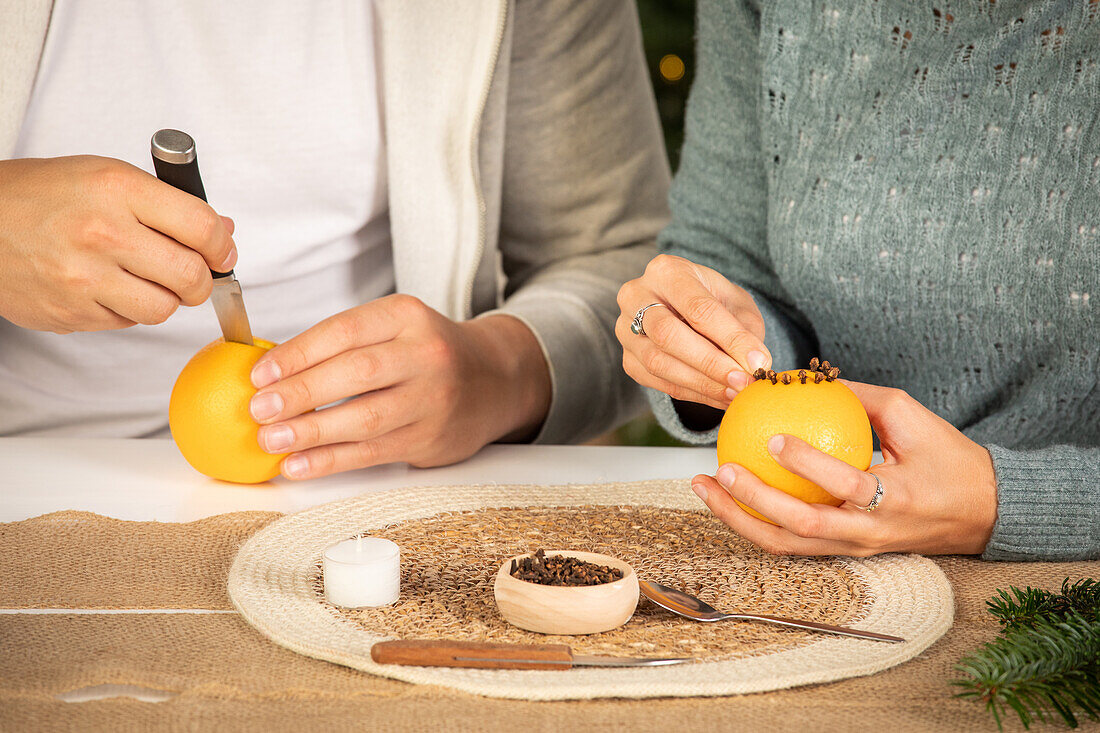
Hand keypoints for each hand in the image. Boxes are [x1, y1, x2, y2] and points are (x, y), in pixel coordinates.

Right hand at [0, 156, 236, 331]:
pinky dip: (128, 309)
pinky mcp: (72, 312)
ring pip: (163, 309)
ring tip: (146, 278)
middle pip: (191, 277)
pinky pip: (127, 323)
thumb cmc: (41, 195)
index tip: (222, 252)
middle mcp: (102, 233)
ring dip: (165, 299)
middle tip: (192, 273)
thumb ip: (169, 203)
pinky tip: (109, 286)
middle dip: (202, 280)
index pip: (202, 228)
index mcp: (117, 190)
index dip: (222, 246)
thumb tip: (223, 231)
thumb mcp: (107, 176)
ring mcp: (84, 278)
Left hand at [247, 295, 551, 478]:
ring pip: (364, 418)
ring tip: (270, 439)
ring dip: (311, 431)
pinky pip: (373, 452)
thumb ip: (345, 343)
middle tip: (259, 408)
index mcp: (407, 316)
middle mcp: (425, 355)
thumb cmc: (429, 353)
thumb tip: (270, 371)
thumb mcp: (396, 327)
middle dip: (301, 393)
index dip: (297, 353)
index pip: (344, 331)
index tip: (259, 374)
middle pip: (355, 373)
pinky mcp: (431, 438)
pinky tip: (299, 465)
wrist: (496, 380)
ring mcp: (432, 399)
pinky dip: (330, 461)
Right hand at [616, 254, 771, 409]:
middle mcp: (635, 296)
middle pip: (668, 334)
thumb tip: (756, 365)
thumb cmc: (713, 302)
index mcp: (666, 271)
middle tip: (743, 382)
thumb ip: (745, 330)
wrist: (683, 309)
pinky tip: (719, 397)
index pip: (698, 308)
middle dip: (710, 363)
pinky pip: (657, 382)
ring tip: (735, 393)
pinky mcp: (628, 359)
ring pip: (658, 362)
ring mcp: (625, 329)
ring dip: (701, 383)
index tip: (758, 362)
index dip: (730, 338)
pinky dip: (692, 393)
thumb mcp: (735, 303)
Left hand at [690, 381, 998, 555]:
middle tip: (720, 470)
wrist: (985, 514)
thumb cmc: (949, 459)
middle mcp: (872, 531)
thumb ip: (860, 397)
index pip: (846, 484)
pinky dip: (755, 523)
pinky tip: (726, 497)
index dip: (807, 465)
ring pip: (788, 544)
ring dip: (740, 519)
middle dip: (754, 502)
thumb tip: (805, 375)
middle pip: (803, 527)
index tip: (773, 438)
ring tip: (705, 488)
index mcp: (898, 498)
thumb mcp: (913, 419)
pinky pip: (792, 543)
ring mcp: (856, 548)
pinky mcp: (845, 553)